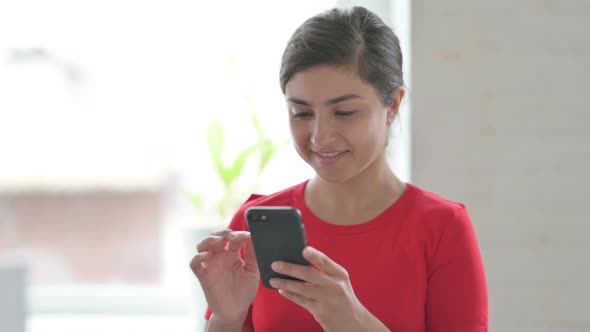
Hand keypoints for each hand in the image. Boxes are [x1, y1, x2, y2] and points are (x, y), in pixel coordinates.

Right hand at [189, 229, 259, 322]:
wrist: (235, 311)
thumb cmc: (244, 292)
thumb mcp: (253, 272)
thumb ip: (253, 255)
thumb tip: (254, 237)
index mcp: (233, 255)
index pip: (233, 238)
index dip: (239, 234)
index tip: (246, 236)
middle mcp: (220, 257)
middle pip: (216, 237)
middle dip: (223, 233)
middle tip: (232, 237)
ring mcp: (211, 265)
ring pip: (202, 245)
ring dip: (209, 240)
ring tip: (219, 241)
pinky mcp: (203, 276)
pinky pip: (195, 263)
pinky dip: (198, 258)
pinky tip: (206, 256)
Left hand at [269, 246, 388, 331]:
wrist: (354, 323)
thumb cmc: (343, 298)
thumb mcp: (340, 281)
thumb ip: (325, 271)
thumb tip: (300, 260)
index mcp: (340, 274)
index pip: (325, 261)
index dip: (314, 255)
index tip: (303, 249)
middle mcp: (334, 286)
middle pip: (309, 274)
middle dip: (290, 268)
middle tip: (275, 265)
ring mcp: (326, 299)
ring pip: (301, 288)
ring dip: (285, 283)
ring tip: (273, 280)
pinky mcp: (320, 311)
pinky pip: (301, 301)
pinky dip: (290, 295)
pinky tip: (282, 290)